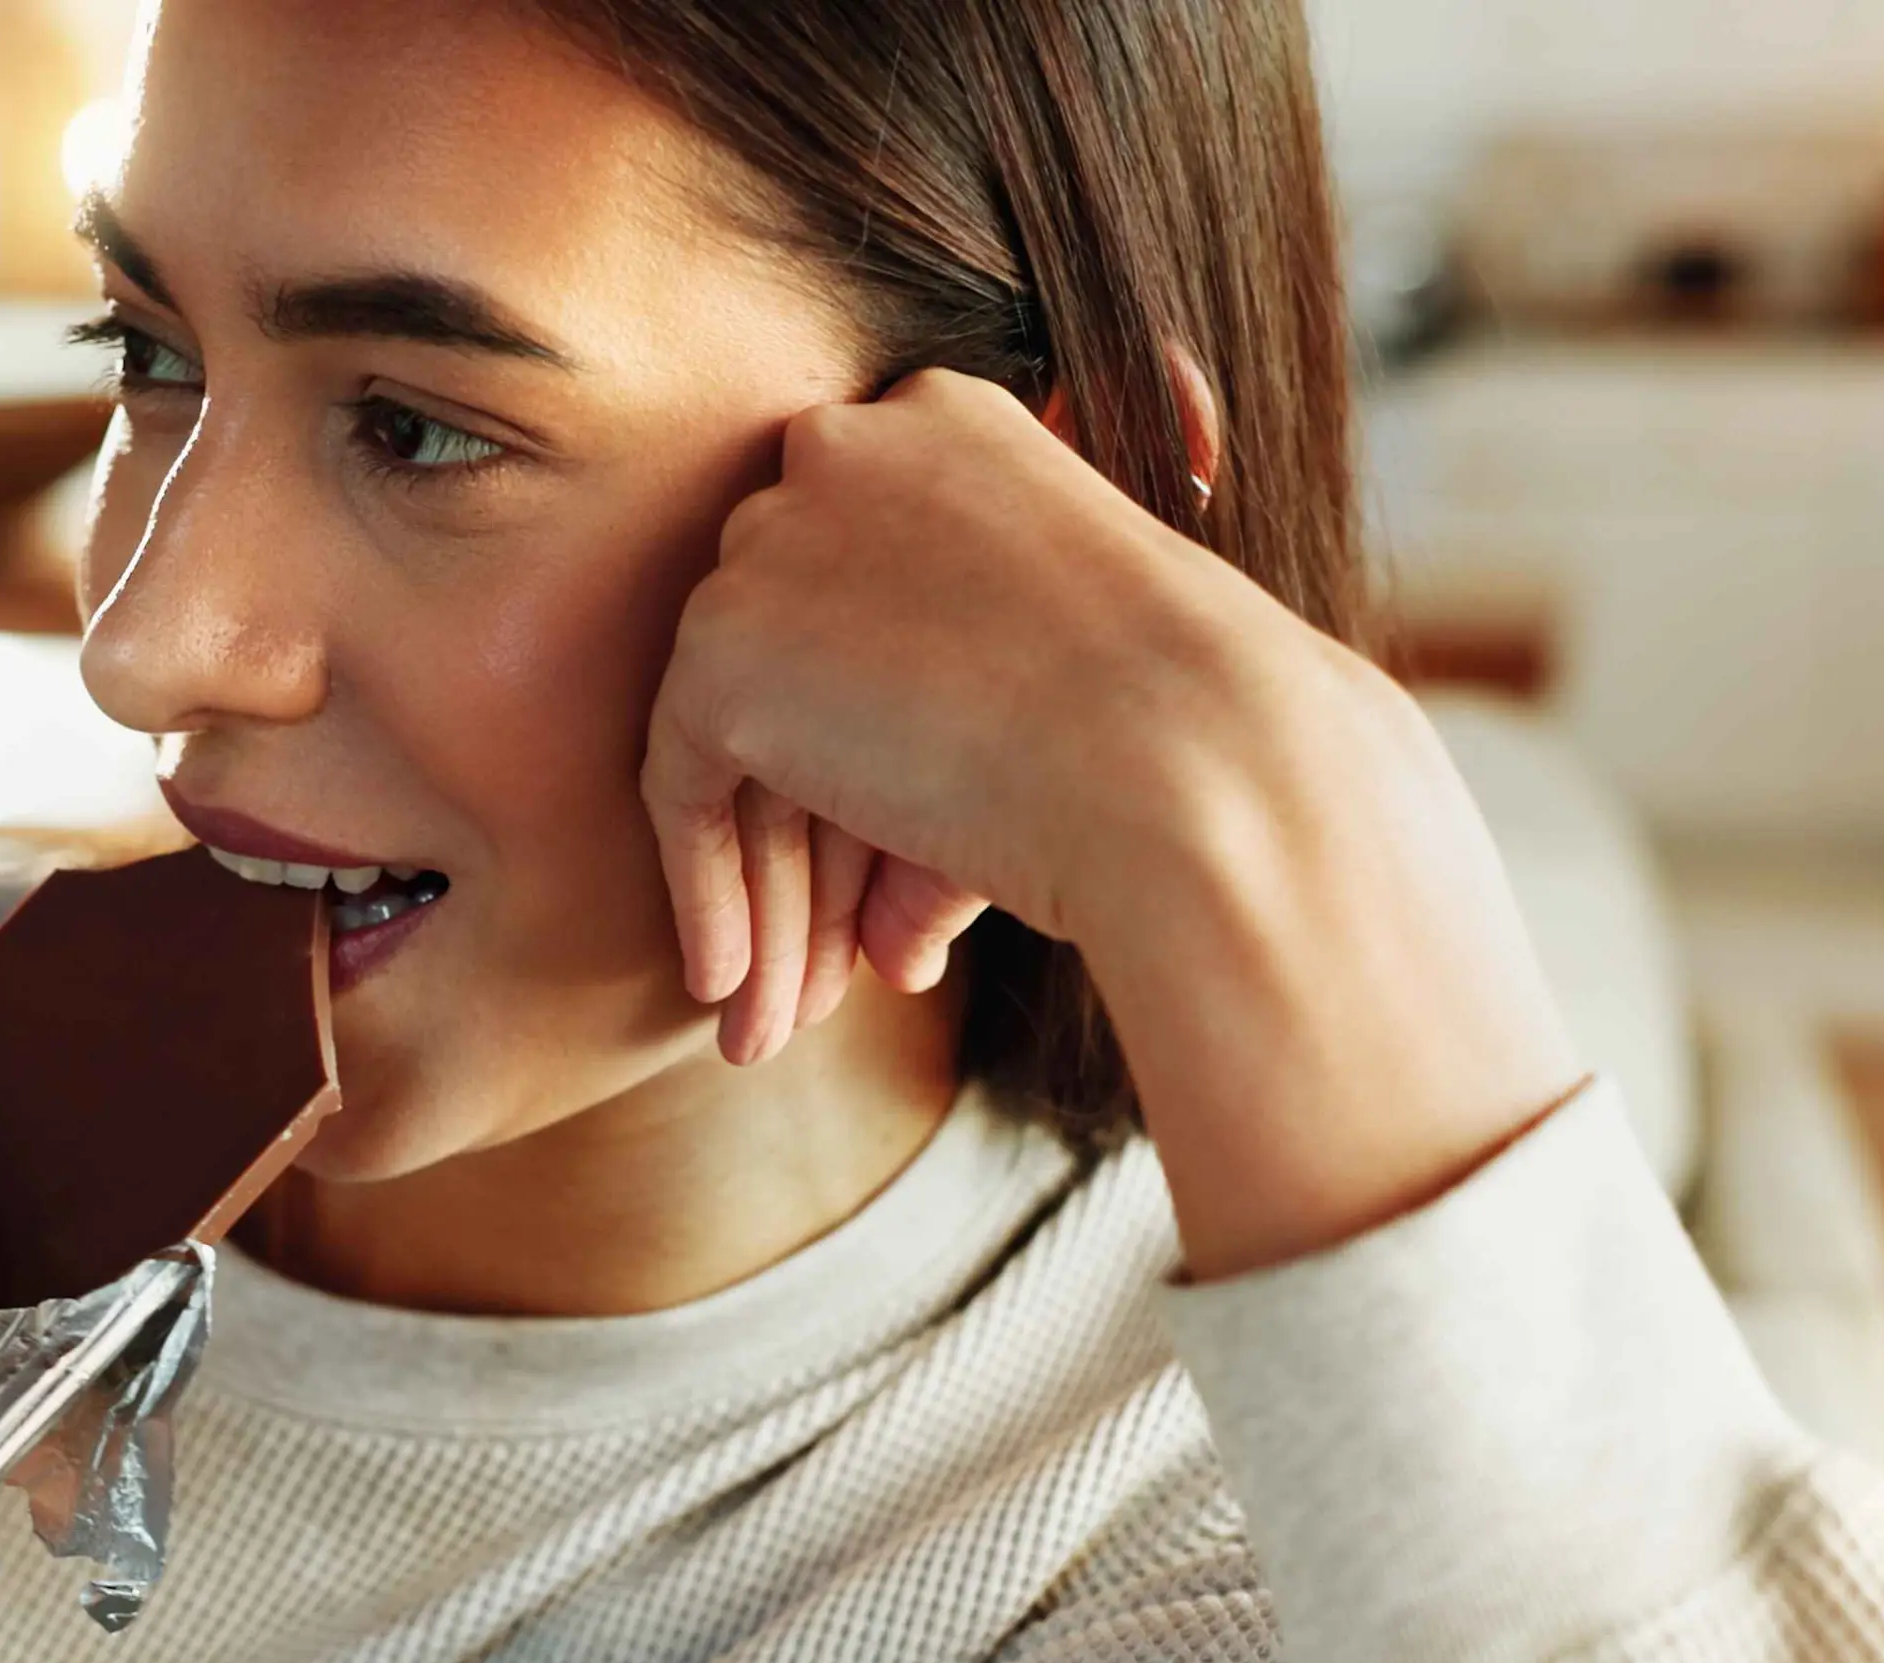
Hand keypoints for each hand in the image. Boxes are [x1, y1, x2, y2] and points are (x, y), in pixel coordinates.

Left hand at [642, 369, 1582, 1277]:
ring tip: (777, 1017)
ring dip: (765, 888)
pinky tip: (740, 991)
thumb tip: (886, 922)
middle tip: (816, 971)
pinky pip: (683, 788)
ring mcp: (772, 539)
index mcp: (944, 424)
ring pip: (731, 734)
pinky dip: (707, 892)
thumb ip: (944, 767)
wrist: (1201, 765)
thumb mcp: (1055, 710)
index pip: (859, 593)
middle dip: (807, 836)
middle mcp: (845, 449)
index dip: (863, 748)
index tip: (873, 869)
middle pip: (790, 664)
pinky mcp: (722, 646)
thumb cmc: (1186, 738)